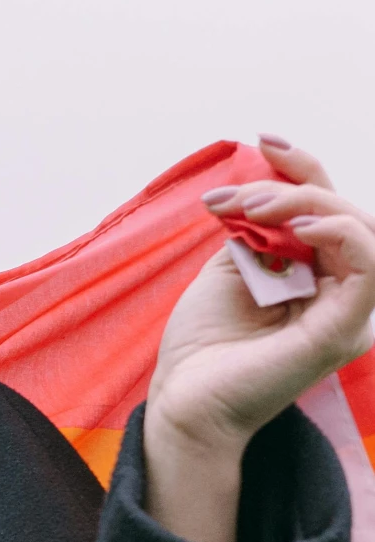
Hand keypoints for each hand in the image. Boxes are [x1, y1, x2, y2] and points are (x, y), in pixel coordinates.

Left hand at [144, 137, 374, 541]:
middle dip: (292, 187)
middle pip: (345, 212)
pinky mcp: (343, 331)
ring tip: (257, 209)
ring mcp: (348, 312)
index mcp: (316, 274)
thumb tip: (268, 189)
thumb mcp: (229, 270)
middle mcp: (340, 290)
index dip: (304, 167)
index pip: (328, 207)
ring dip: (309, 204)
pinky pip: (369, 270)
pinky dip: (338, 235)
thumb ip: (258, 231)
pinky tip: (296, 229)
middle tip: (237, 199)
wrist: (184, 402)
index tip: (265, 139)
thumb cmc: (202, 345)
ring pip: (362, 231)